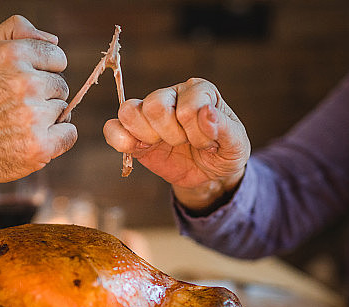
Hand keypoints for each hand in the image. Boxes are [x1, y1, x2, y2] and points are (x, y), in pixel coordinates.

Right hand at [0, 15, 76, 186]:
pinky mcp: (39, 145)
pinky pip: (69, 135)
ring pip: (63, 111)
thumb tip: (55, 39)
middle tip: (17, 109)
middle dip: (44, 96)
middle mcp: (25, 83)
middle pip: (61, 86)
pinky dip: (58, 139)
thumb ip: (16, 32)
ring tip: (19, 126)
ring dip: (48, 118)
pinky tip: (35, 140)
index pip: (57, 56)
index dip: (45, 71)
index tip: (27, 84)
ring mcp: (33, 116)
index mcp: (12, 55)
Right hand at [103, 78, 250, 211]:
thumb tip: (206, 114)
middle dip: (171, 135)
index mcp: (199, 91)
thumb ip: (223, 128)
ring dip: (147, 137)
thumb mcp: (235, 144)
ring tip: (163, 145)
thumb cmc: (224, 151)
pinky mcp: (134, 133)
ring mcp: (149, 113)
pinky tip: (142, 150)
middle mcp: (172, 95)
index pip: (187, 108)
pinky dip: (121, 141)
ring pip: (129, 111)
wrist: (210, 173)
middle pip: (154, 106)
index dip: (197, 133)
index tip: (208, 143)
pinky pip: (112, 129)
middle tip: (184, 144)